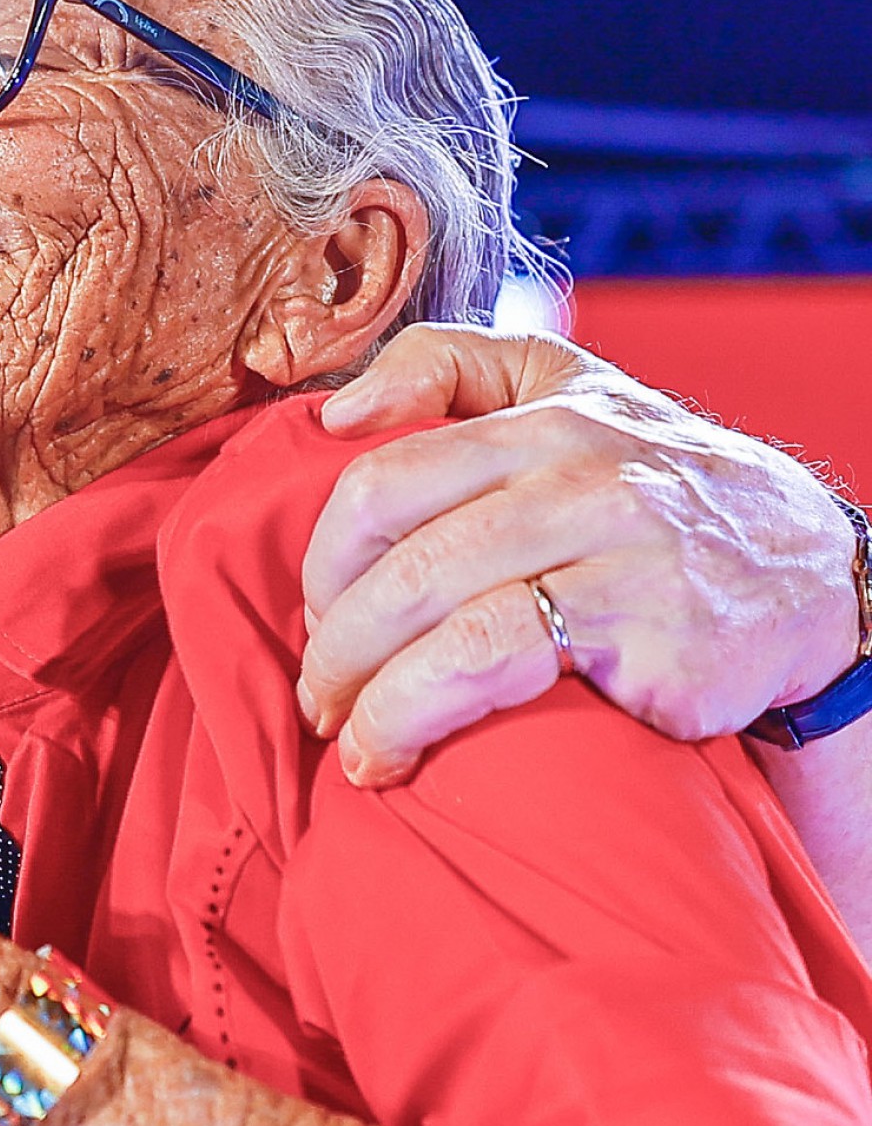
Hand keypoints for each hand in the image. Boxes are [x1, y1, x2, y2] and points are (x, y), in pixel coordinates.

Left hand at [298, 324, 859, 786]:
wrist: (812, 573)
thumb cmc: (653, 481)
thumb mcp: (566, 386)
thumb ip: (445, 366)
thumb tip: (336, 412)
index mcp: (546, 418)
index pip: (386, 478)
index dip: (324, 557)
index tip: (314, 609)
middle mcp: (584, 482)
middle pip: (408, 565)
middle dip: (337, 641)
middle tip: (317, 693)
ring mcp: (625, 564)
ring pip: (454, 630)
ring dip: (374, 697)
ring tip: (350, 743)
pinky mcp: (657, 649)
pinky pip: (509, 681)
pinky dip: (429, 721)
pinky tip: (399, 759)